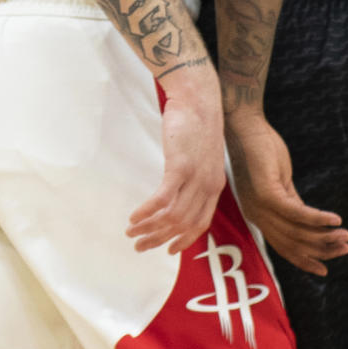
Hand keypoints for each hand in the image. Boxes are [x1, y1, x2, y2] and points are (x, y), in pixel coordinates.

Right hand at [126, 66, 226, 255]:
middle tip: (140, 247)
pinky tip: (134, 217)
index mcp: (215, 185)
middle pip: (183, 225)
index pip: (201, 224)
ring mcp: (195, 177)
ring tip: (132, 233)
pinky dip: (147, 212)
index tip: (169, 250)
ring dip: (149, 228)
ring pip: (172, 216)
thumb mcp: (203, 156)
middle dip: (160, 239)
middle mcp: (208, 185)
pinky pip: (162, 199)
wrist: (198, 98)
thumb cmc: (197, 124)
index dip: (185, 240)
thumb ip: (196, 176)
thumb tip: (180, 191)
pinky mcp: (180, 167)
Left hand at [226, 113, 347, 274]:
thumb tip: (309, 221)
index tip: (325, 269)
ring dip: (325, 236)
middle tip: (346, 249)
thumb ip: (291, 202)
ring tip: (346, 236)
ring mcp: (260, 206)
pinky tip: (336, 220)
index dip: (305, 260)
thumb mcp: (279, 182)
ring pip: (297, 232)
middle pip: (293, 244)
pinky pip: (297, 213)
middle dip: (321, 250)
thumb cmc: (262, 150)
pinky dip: (319, 219)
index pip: (283, 247)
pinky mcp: (267, 193)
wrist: (245, 125)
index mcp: (258, 215)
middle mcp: (256, 216)